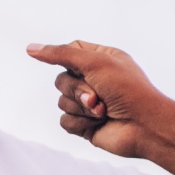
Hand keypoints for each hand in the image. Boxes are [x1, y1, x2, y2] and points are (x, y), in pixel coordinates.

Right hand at [27, 40, 173, 159]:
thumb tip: (31, 48)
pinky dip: (80, 122)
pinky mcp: (85, 124)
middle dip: (77, 90)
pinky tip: (98, 124)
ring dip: (80, 108)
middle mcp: (95, 80)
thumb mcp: (96, 63)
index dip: (66, 58)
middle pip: (61, 80)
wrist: (143, 126)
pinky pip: (65, 121)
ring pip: (61, 102)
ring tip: (103, 111)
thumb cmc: (127, 89)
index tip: (74, 66)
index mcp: (102, 60)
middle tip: (98, 96)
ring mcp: (89, 104)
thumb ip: (62, 54)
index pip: (70, 51)